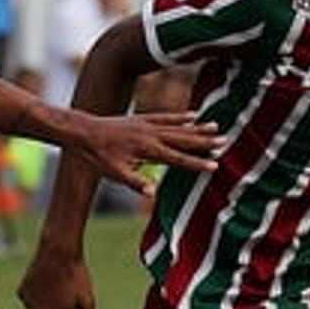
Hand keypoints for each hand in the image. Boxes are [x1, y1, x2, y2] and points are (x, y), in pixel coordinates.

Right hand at [18, 245, 100, 308]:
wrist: (59, 250)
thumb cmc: (77, 276)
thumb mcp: (87, 303)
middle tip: (72, 293)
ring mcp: (28, 303)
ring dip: (50, 302)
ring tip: (61, 283)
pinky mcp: (21, 291)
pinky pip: (31, 298)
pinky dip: (39, 293)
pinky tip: (49, 278)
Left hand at [69, 111, 220, 194]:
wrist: (83, 131)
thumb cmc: (97, 156)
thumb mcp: (114, 173)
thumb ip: (135, 182)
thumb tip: (152, 193)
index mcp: (147, 150)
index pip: (178, 159)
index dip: (197, 163)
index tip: (215, 165)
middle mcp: (151, 135)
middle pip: (183, 139)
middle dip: (205, 142)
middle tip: (225, 141)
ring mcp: (148, 125)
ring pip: (178, 126)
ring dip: (197, 128)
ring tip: (215, 126)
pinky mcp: (142, 119)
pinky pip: (166, 117)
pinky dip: (180, 116)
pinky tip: (193, 115)